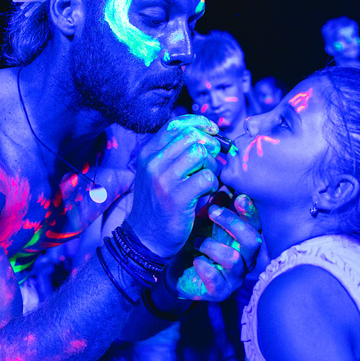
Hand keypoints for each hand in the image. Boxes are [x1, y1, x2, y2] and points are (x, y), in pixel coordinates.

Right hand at [128, 115, 220, 257]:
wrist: (146, 237)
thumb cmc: (159, 202)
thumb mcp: (157, 172)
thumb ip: (174, 152)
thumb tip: (206, 132)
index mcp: (148, 152)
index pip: (176, 124)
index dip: (199, 123)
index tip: (213, 131)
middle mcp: (153, 162)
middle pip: (192, 136)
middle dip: (210, 146)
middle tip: (212, 162)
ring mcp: (163, 179)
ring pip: (201, 154)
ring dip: (212, 165)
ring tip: (207, 178)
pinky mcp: (176, 197)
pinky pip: (207, 177)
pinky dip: (213, 184)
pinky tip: (206, 192)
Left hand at [171, 194, 261, 300]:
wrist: (173, 266)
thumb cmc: (195, 239)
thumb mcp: (205, 220)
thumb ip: (217, 204)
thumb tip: (224, 181)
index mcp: (244, 238)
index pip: (255, 224)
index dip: (250, 211)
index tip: (238, 197)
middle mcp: (245, 257)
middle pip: (252, 241)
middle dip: (233, 224)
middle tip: (212, 211)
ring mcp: (234, 276)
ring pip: (235, 260)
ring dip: (213, 246)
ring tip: (197, 242)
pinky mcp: (220, 292)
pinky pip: (218, 282)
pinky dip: (206, 269)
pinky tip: (196, 261)